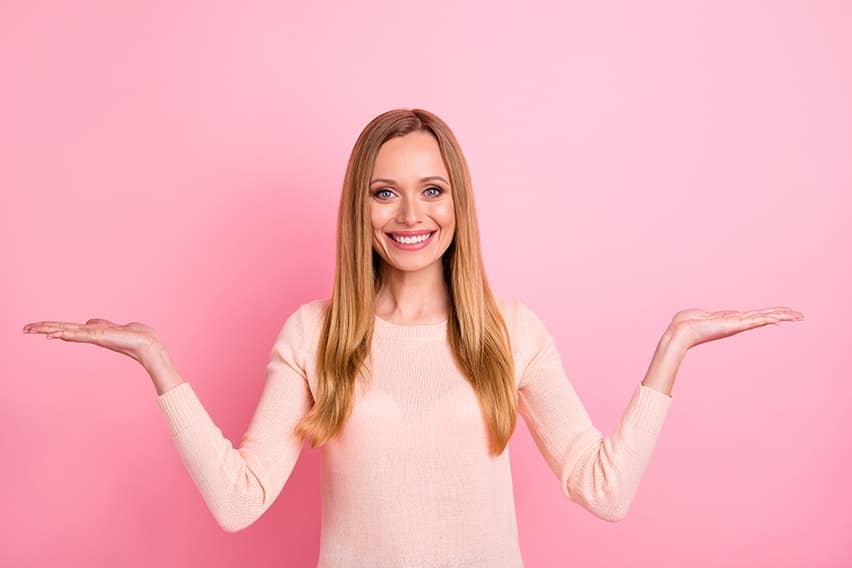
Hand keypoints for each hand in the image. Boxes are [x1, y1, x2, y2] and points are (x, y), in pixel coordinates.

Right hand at [22, 318, 162, 365]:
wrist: (147, 345)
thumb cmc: (135, 336)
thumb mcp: (114, 326)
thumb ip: (100, 324)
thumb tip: (89, 321)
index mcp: (92, 331)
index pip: (67, 328)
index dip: (51, 327)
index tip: (34, 327)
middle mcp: (90, 334)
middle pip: (62, 329)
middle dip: (43, 329)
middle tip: (24, 328)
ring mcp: (94, 336)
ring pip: (66, 331)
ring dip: (49, 330)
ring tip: (32, 329)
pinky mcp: (100, 337)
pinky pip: (79, 334)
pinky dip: (66, 333)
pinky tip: (53, 334)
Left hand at [668, 307, 804, 349]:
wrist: (680, 332)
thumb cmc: (687, 323)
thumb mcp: (703, 315)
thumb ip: (714, 314)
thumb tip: (717, 314)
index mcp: (732, 320)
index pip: (756, 316)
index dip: (772, 314)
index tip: (785, 313)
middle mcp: (737, 323)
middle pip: (765, 317)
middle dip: (783, 315)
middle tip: (801, 315)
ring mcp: (736, 325)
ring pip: (763, 318)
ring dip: (781, 316)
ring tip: (797, 315)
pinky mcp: (732, 326)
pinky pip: (753, 321)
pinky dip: (766, 319)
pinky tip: (779, 319)